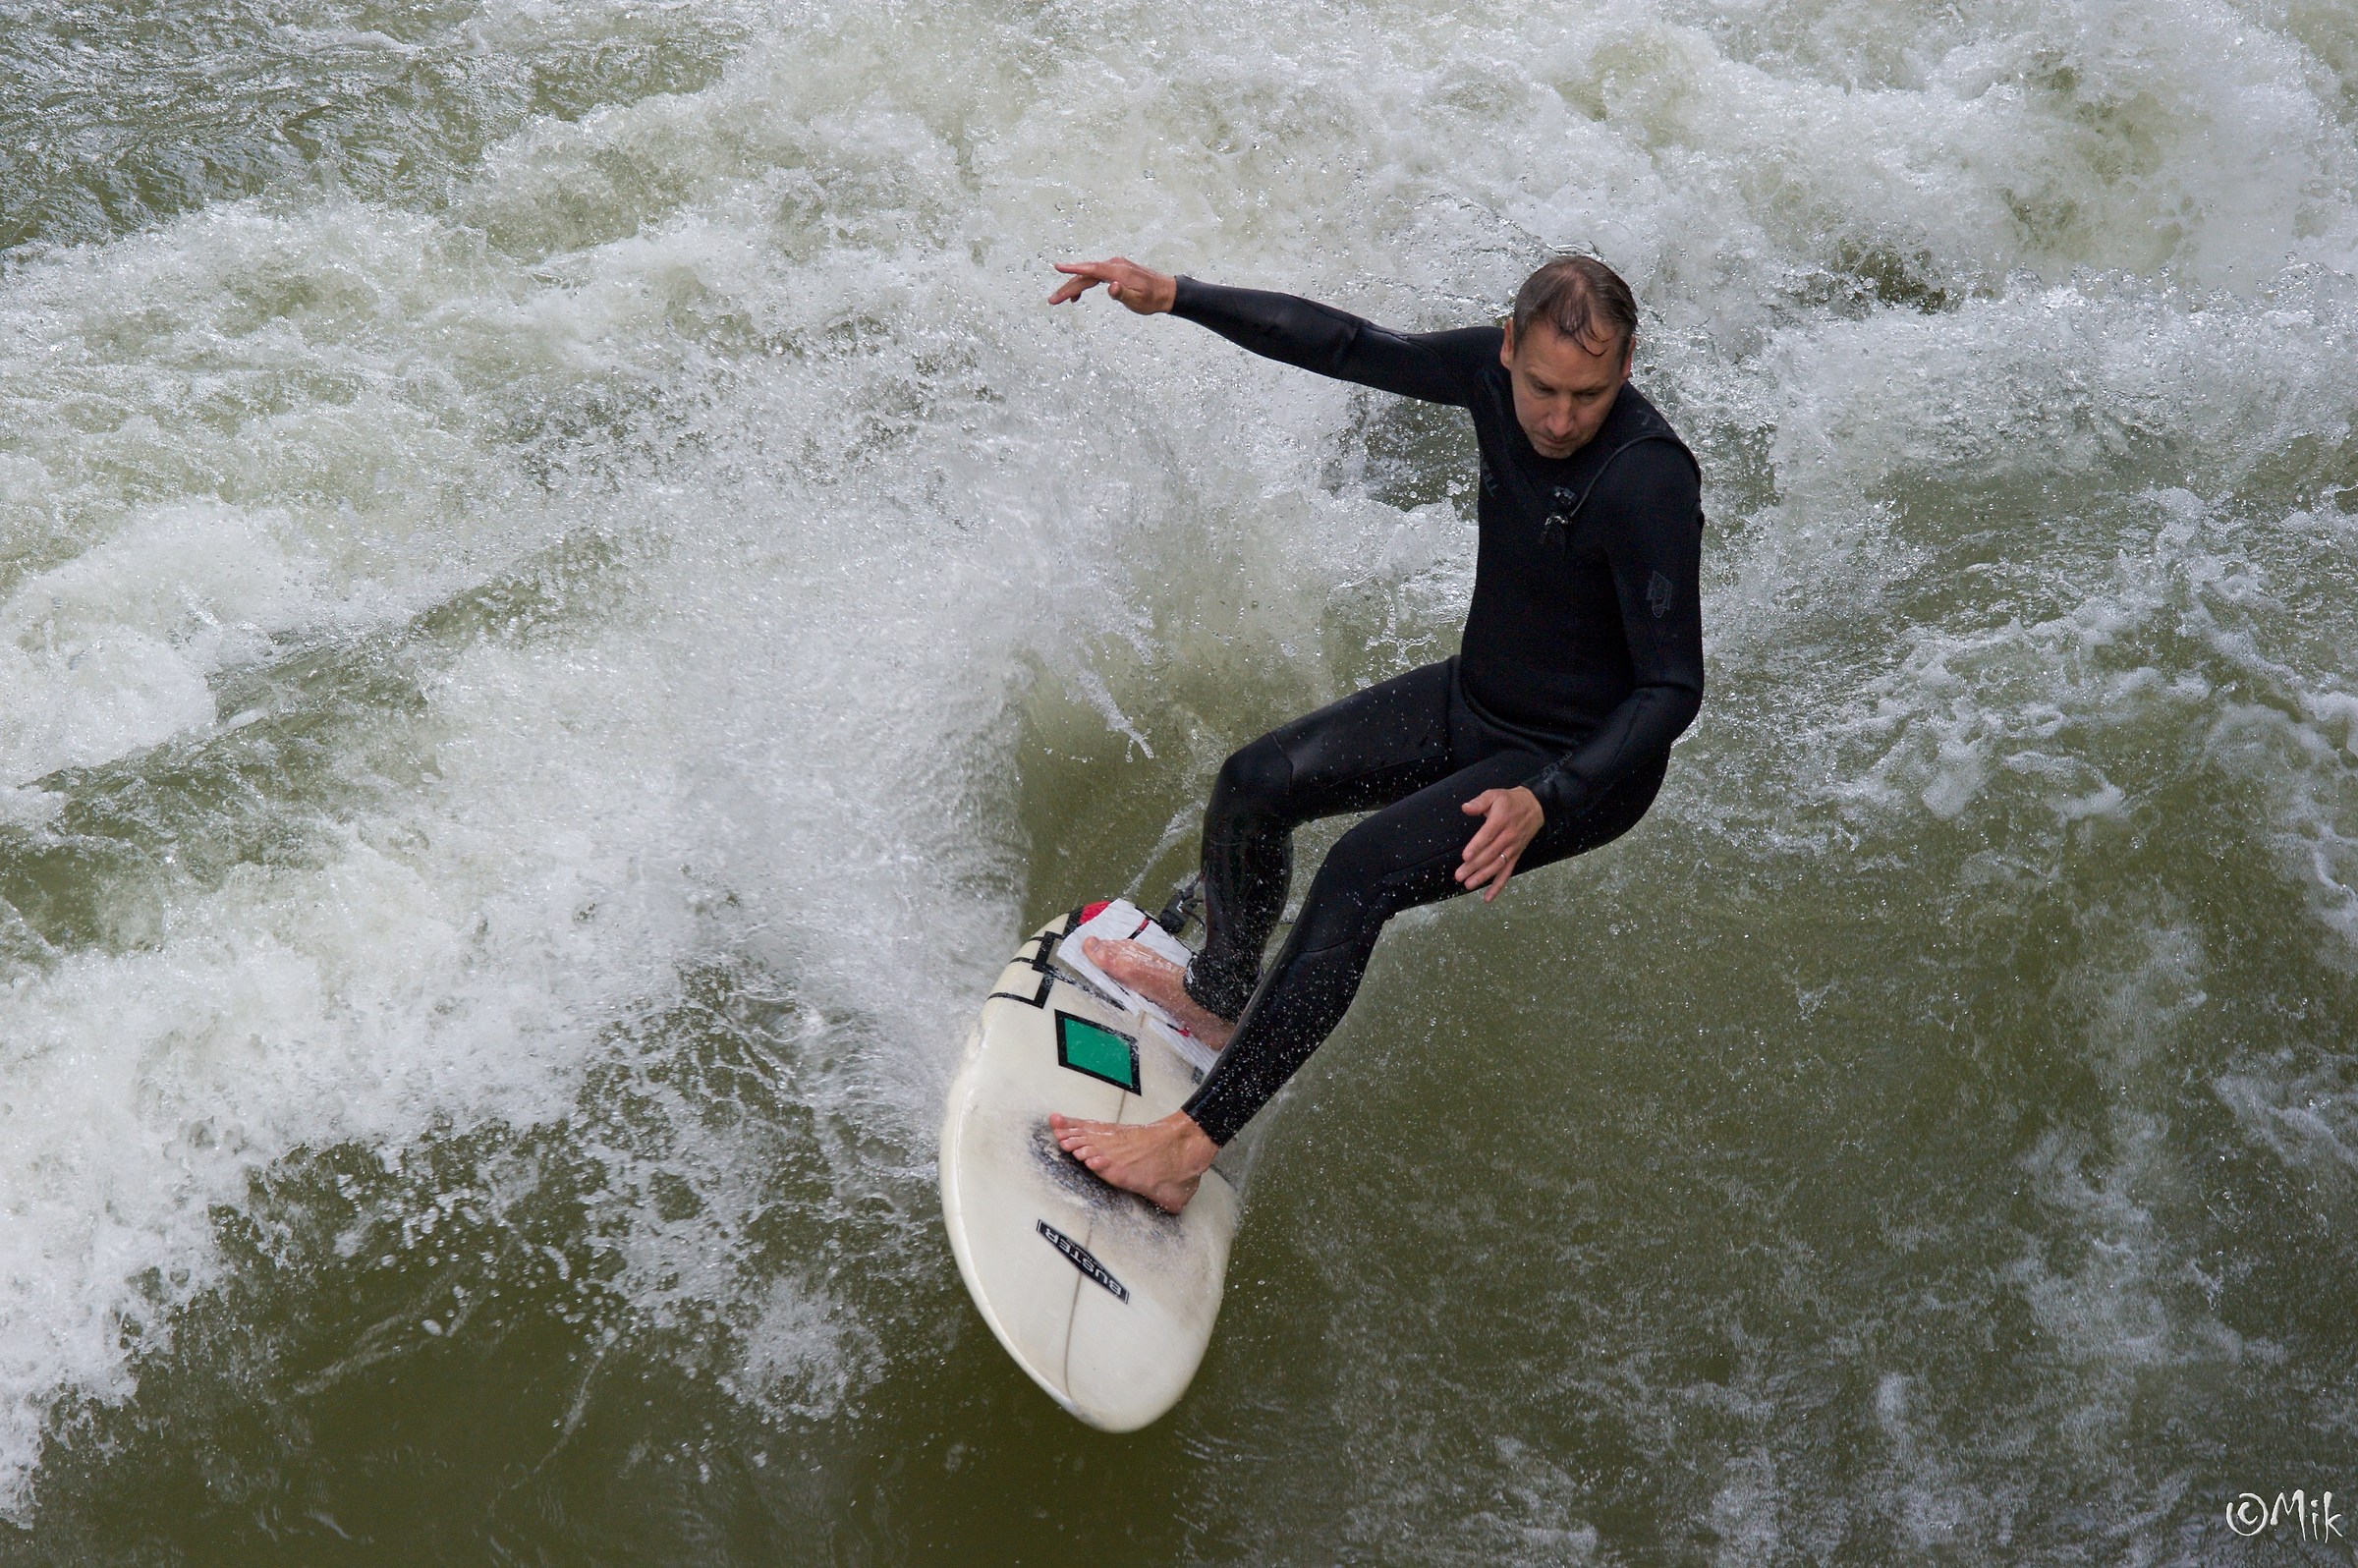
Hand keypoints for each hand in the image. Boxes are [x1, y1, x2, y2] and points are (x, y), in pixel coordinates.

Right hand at [1048, 257, 1177, 313]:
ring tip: (1062, 299)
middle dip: (1068, 287)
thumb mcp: (1138, 301)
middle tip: (1053, 300)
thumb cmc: (1152, 299)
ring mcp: (1115, 266)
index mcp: (1118, 272)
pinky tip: (1079, 295)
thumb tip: (1110, 286)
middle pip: (1086, 275)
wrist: (1166, 291)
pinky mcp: (1116, 270)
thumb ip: (1123, 294)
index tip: (1057, 267)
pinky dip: (1085, 283)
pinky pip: (1095, 275)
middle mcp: (1115, 265)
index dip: (1073, 269)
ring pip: (1089, 275)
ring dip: (1074, 286)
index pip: (1091, 269)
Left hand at [1457, 786, 1542, 901]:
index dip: (1477, 846)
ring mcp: (1513, 848)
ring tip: (1469, 885)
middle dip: (1474, 866)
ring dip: (1483, 877)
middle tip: (1459, 875)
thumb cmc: (1510, 801)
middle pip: (1490, 854)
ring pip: (1498, 865)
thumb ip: (1480, 802)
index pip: (1488, 836)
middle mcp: (1508, 837)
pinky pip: (1507, 872)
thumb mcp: (1495, 795)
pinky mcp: (1516, 855)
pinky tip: (1488, 897)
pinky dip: (1498, 886)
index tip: (1465, 856)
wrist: (1535, 806)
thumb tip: (1466, 808)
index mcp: (1501, 821)